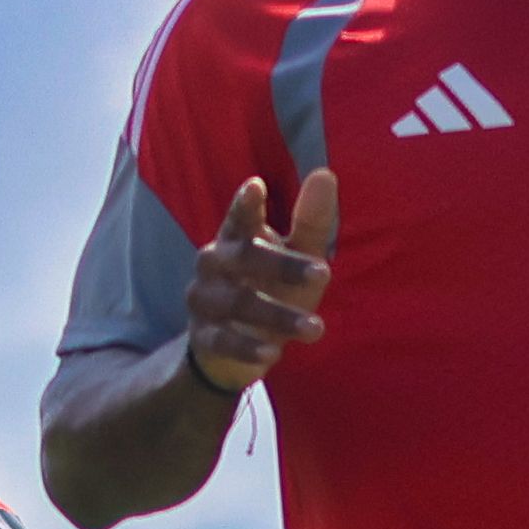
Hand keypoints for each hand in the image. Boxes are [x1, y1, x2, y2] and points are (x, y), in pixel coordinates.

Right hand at [185, 170, 338, 393]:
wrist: (232, 347)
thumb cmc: (269, 288)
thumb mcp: (296, 257)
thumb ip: (309, 222)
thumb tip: (326, 174)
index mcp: (236, 238)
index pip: (239, 216)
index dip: (246, 204)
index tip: (256, 186)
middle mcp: (214, 263)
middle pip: (245, 258)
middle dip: (284, 266)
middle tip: (325, 273)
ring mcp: (204, 299)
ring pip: (239, 302)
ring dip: (278, 316)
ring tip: (316, 328)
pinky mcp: (203, 335)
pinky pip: (223, 340)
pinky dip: (248, 347)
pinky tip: (273, 354)